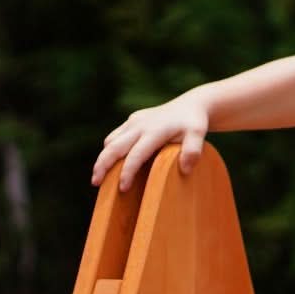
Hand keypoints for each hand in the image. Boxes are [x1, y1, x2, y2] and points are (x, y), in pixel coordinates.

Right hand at [90, 95, 209, 188]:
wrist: (191, 105)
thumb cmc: (194, 124)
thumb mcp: (199, 135)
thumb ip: (193, 151)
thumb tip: (184, 169)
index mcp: (154, 131)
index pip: (136, 154)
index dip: (127, 172)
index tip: (122, 188)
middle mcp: (139, 125)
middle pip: (114, 146)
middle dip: (103, 165)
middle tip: (95, 183)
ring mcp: (133, 121)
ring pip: (110, 141)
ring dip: (102, 158)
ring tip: (98, 177)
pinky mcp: (132, 121)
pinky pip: (115, 136)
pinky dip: (109, 150)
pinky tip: (109, 163)